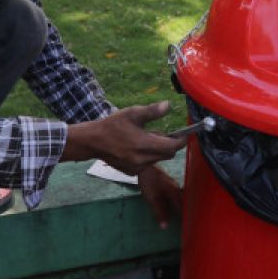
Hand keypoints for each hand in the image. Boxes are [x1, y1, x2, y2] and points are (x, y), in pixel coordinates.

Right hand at [62, 101, 186, 173]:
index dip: (181, 140)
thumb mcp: (132, 113)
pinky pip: (147, 164)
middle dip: (168, 144)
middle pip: (167, 154)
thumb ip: (152, 111)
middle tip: (157, 132)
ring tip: (143, 138)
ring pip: (157, 159)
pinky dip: (147, 157)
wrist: (93, 141)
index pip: (172, 146)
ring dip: (157, 150)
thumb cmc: (114, 125)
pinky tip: (136, 148)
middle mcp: (142, 159)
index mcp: (144, 144)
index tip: (184, 134)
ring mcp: (137, 168)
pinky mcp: (131, 172)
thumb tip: (168, 105)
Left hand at [137, 165, 182, 229]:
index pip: (184, 209)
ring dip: (182, 209)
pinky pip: (177, 197)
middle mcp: (177, 189)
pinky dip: (177, 204)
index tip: (188, 228)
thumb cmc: (148, 182)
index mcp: (175, 193)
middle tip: (188, 225)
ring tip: (181, 219)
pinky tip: (173, 208)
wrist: (144, 166)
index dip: (186, 219)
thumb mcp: (152, 199)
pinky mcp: (170, 186)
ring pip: (181, 200)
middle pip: (185, 204)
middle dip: (187, 214)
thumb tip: (165, 226)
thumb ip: (159, 212)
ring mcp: (174, 186)